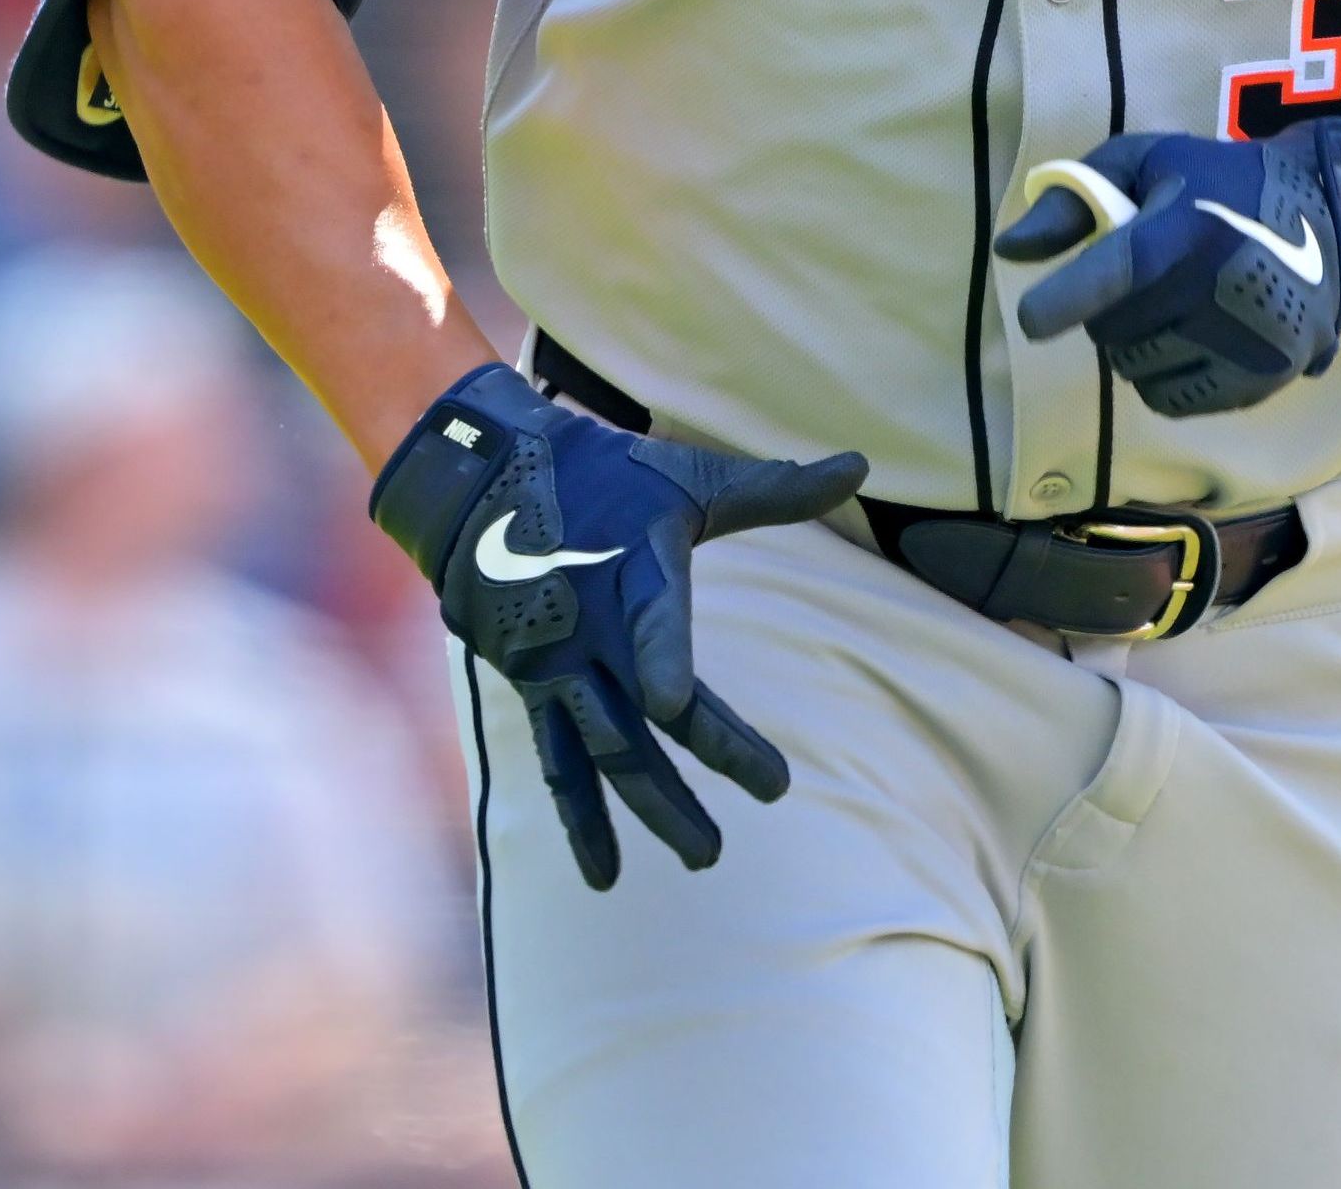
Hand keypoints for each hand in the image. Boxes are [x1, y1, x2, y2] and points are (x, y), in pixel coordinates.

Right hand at [369, 364, 866, 887]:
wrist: (479, 481)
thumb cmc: (603, 476)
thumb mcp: (687, 476)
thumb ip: (775, 491)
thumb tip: (861, 466)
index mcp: (629, 569)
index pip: (649, 620)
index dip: (660, 657)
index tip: (673, 702)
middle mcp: (586, 628)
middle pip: (639, 708)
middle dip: (701, 757)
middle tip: (775, 792)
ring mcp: (554, 667)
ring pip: (603, 751)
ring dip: (652, 806)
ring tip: (705, 855)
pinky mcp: (532, 689)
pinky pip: (558, 764)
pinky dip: (581, 818)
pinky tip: (606, 873)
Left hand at [990, 124, 1340, 418]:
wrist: (1329, 224)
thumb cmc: (1217, 184)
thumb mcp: (1146, 162)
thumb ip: (1073, 199)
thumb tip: (1010, 251)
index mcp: (1189, 227)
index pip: (1119, 270)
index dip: (1068, 297)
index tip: (1033, 321)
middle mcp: (1221, 288)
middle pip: (1113, 331)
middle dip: (1110, 309)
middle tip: (1148, 277)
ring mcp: (1246, 341)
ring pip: (1136, 371)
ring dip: (1136, 344)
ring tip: (1175, 304)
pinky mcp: (1263, 380)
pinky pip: (1171, 402)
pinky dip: (1166, 377)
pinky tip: (1196, 337)